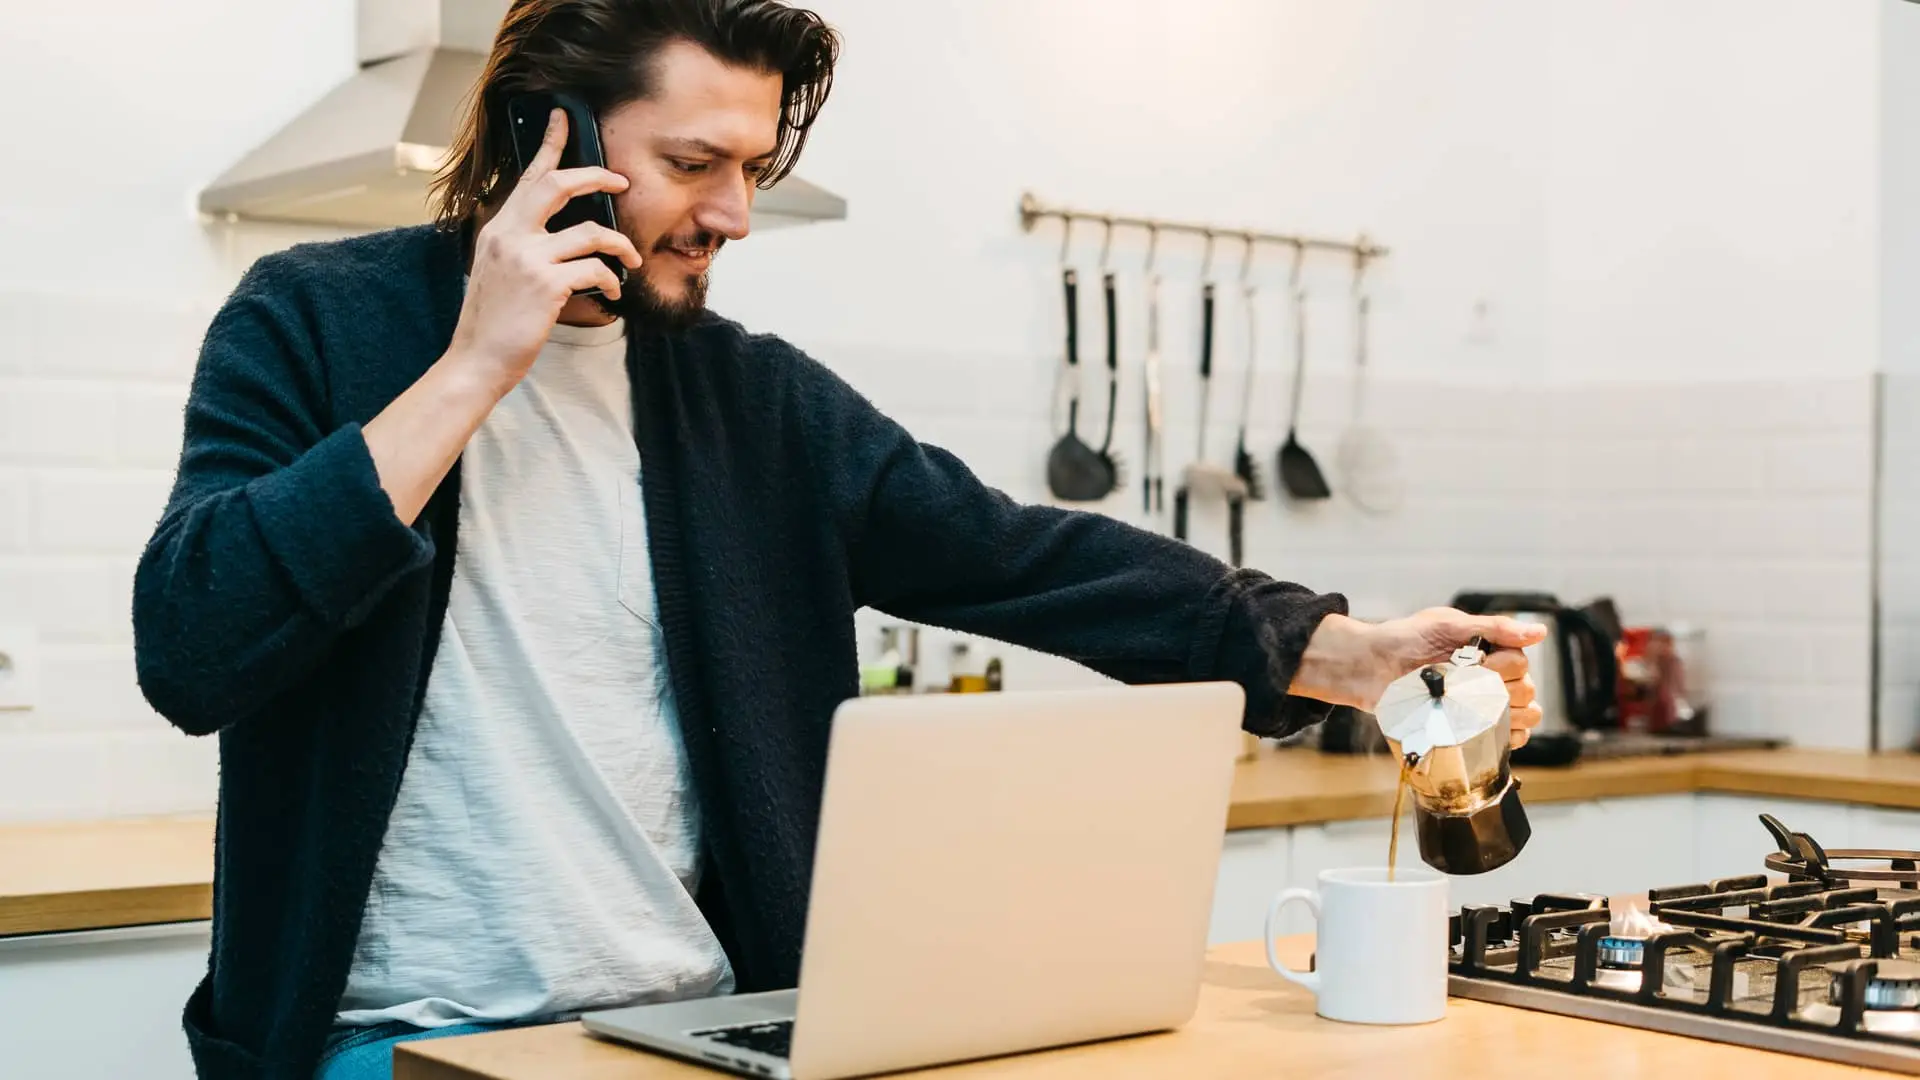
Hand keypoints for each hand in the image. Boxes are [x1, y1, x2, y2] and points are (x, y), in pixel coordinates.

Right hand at [446, 107, 643, 393]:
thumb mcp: (498, 272)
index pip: (527, 176)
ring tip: (630, 259)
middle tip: (622, 181)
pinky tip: (610, 294)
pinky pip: (596, 269)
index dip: (549, 143)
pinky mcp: (548, 284)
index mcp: (497, 229)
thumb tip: (564, 233)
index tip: (563, 117)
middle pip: (559, 185)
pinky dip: (610, 281)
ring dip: (620, 245)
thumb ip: (522, 246)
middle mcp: (509, 235)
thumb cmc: (493, 322)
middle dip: (597, 176)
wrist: (477, 361)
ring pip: (591, 231)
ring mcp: (528, 258)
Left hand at [1288, 609, 1547, 746]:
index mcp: (1489, 650)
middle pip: (1526, 691)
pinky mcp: (1469, 727)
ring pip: (1524, 717)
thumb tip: (1540, 633)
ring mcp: (1480, 705)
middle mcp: (1490, 677)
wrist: (1368, 666)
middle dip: (1503, 690)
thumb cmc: (1404, 638)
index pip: (1521, 663)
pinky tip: (1491, 732)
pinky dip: (1508, 739)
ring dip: (1509, 716)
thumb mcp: (1446, 624)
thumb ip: (1493, 627)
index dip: (1504, 665)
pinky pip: (1507, 740)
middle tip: (1468, 687)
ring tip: (1478, 711)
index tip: (1476, 662)